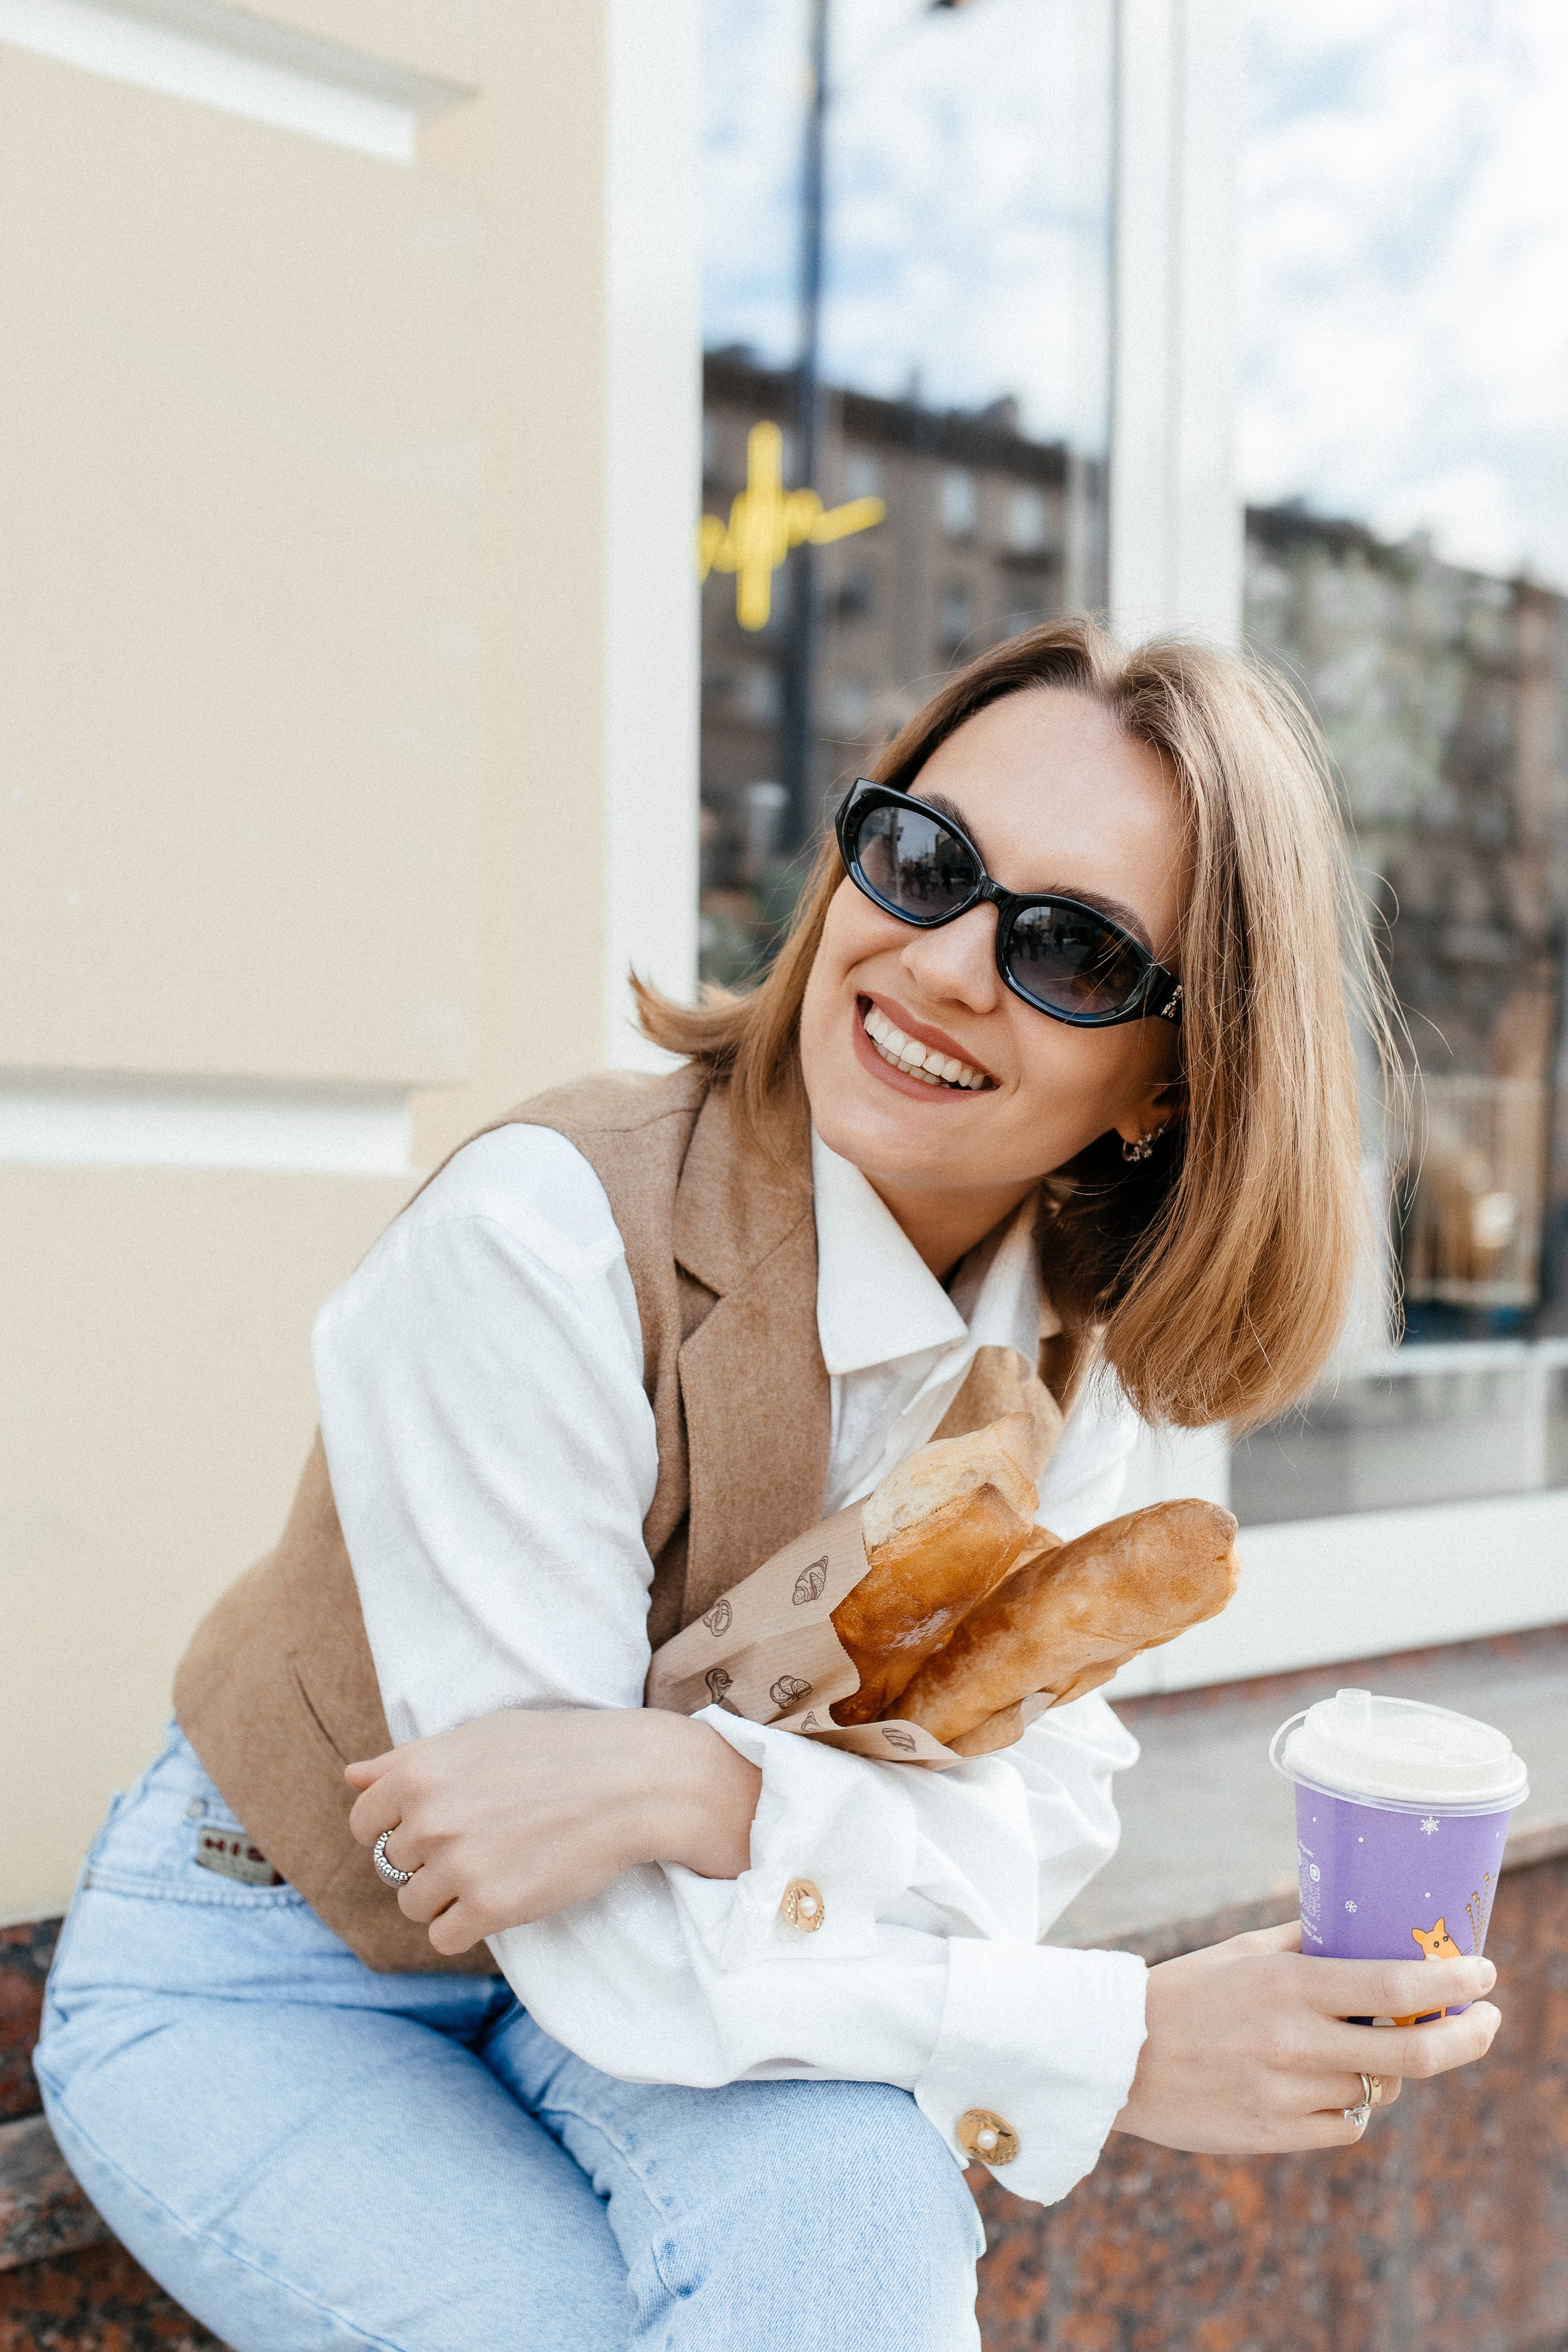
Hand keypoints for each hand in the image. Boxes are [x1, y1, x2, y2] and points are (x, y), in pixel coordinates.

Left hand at [345, 1707, 762, 1953]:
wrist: (632, 1781)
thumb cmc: (557, 1750)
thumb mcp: (477, 1737)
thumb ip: (407, 1761)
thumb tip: (349, 1776)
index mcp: (419, 1772)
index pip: (363, 1824)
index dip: (396, 1828)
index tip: (434, 1826)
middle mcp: (429, 1820)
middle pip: (393, 1866)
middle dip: (429, 1859)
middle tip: (484, 1839)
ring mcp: (459, 1866)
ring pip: (416, 1906)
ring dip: (448, 1896)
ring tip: (497, 1866)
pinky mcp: (491, 1908)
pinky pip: (446, 1937)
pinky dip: (468, 1925)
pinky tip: (503, 1896)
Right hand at [1113, 1919, 1500, 2153]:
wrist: (1116, 2057)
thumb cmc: (1184, 1993)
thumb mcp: (1242, 1951)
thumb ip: (1305, 1945)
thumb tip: (1364, 1931)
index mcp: (1286, 1984)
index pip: (1393, 1985)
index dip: (1450, 1983)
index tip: (1484, 1973)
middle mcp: (1294, 2041)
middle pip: (1412, 2053)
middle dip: (1466, 2038)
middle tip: (1487, 2021)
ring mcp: (1287, 2095)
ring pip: (1377, 2089)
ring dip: (1384, 2069)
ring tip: (1356, 2048)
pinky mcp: (1276, 2136)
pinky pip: (1346, 2126)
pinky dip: (1348, 2106)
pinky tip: (1319, 2084)